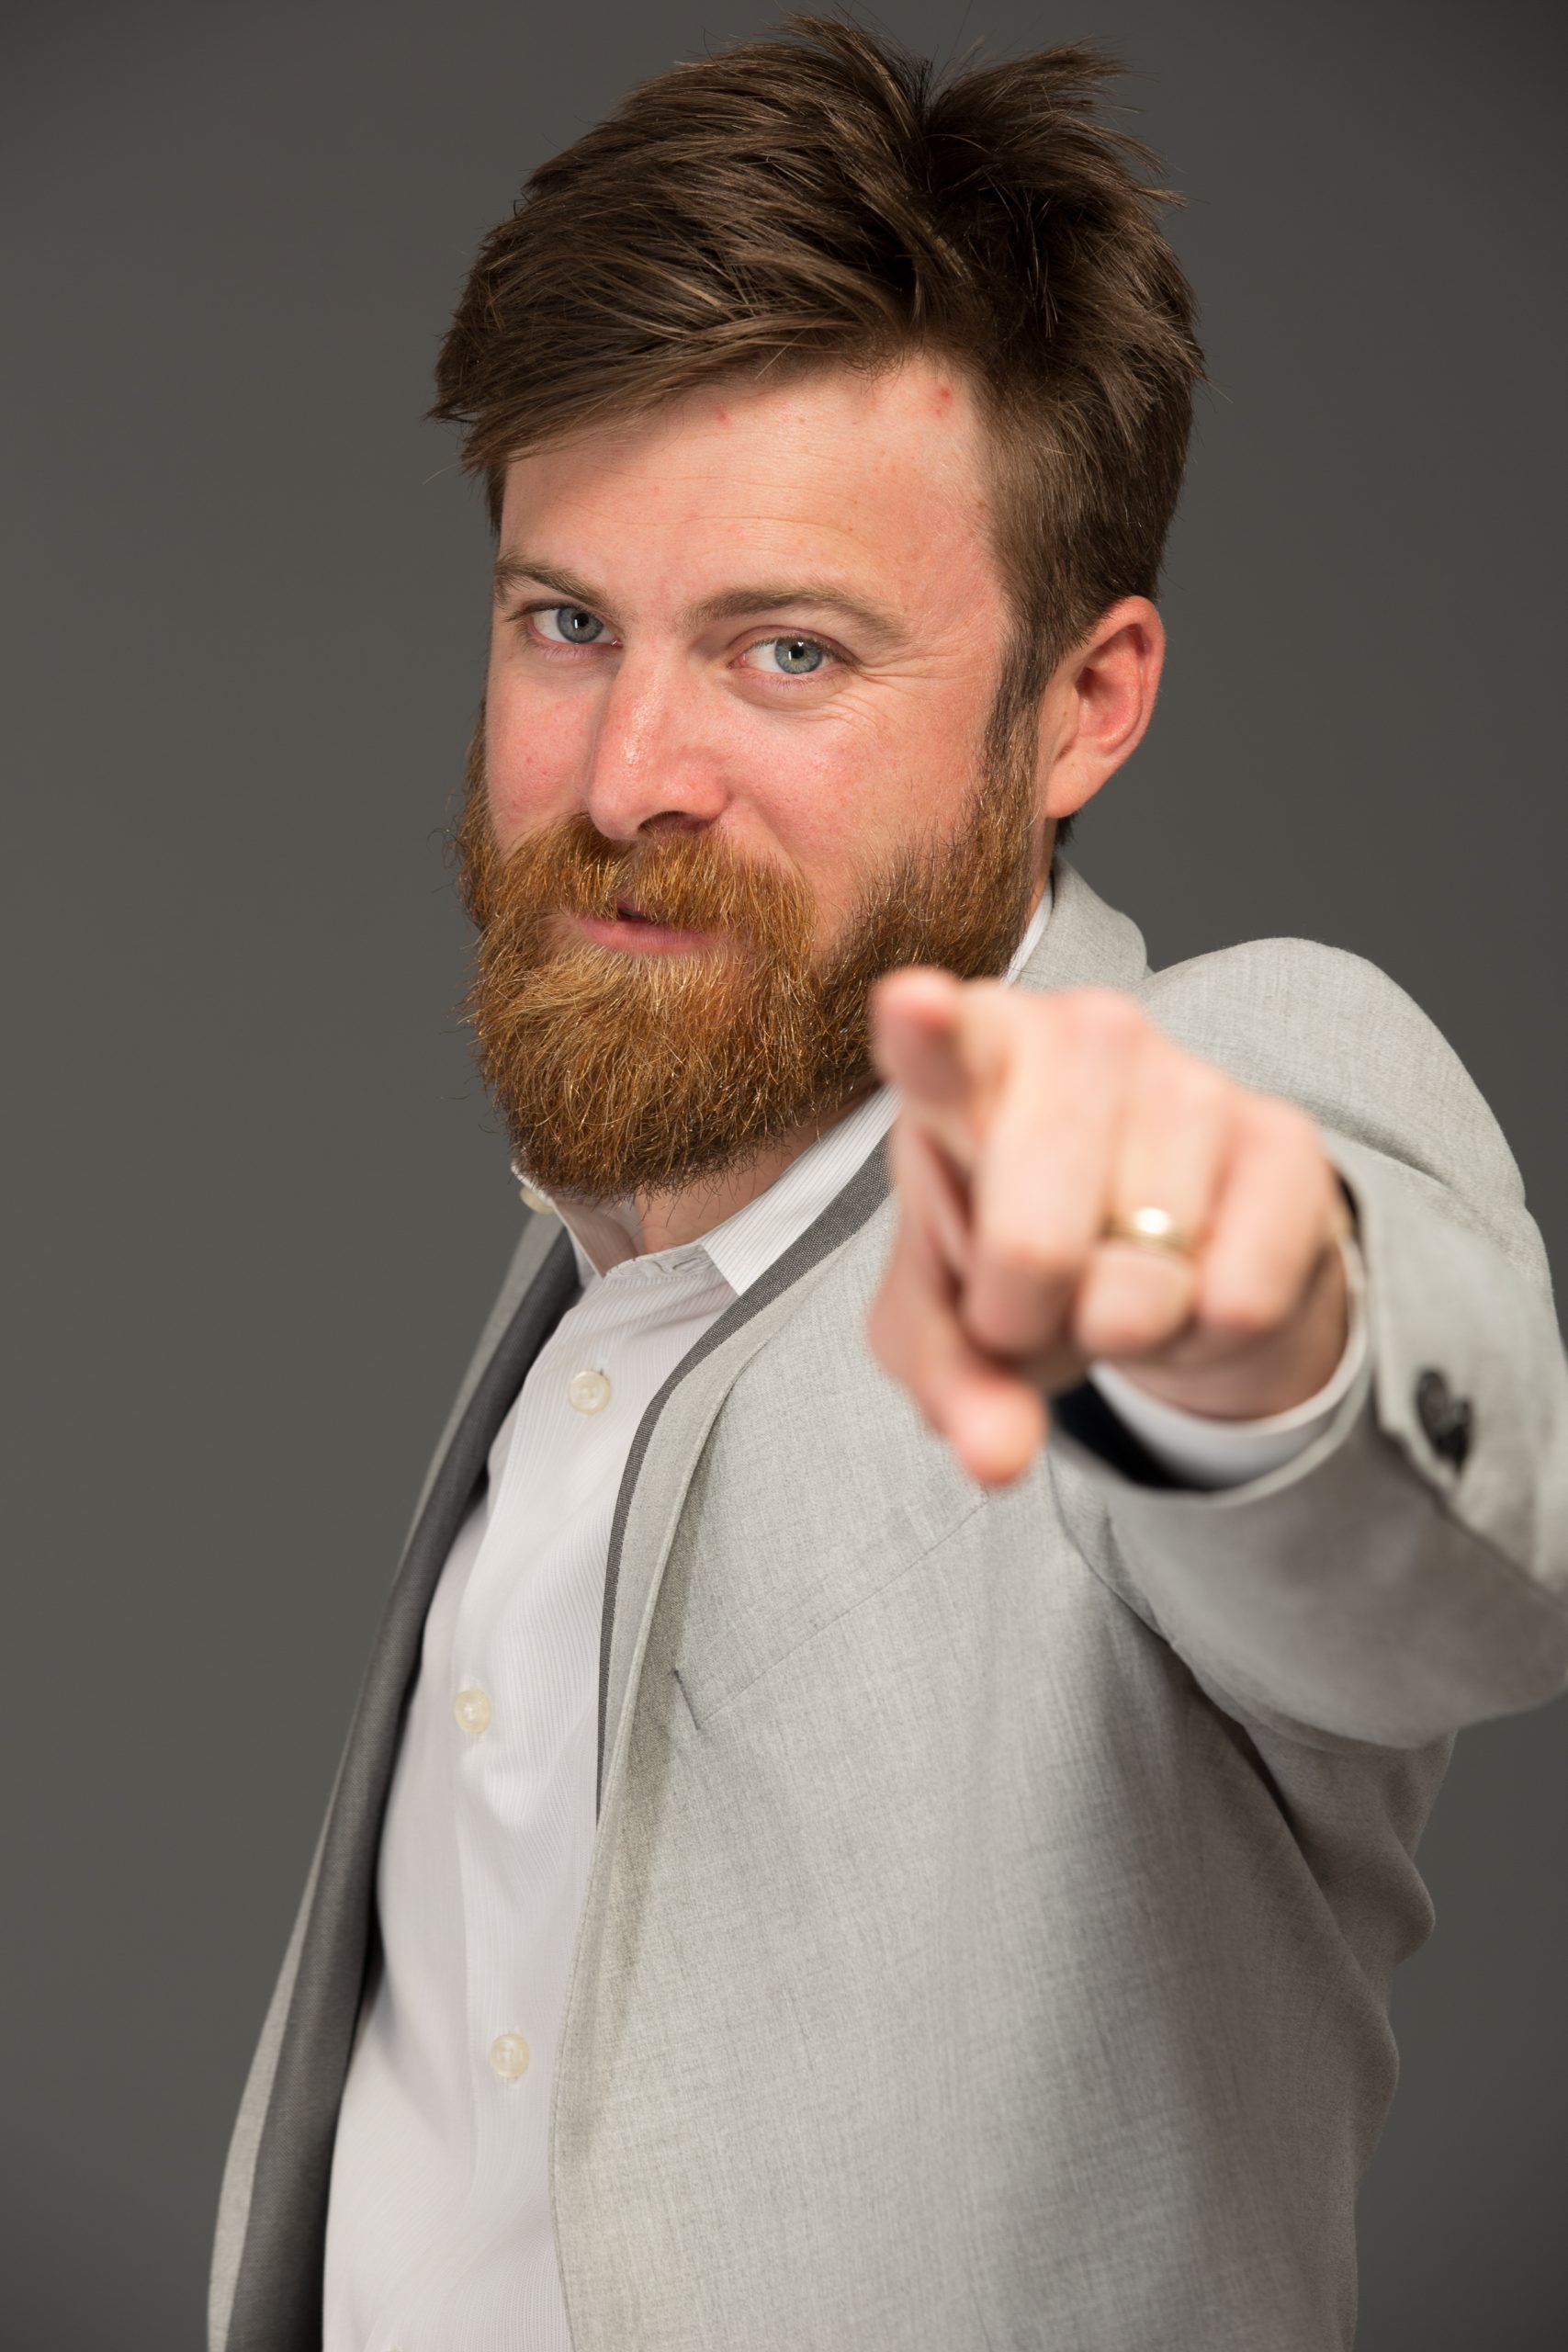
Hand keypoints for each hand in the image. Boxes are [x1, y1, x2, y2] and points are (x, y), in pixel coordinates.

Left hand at [866, 971, 1353, 1488]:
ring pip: (1143, 1287)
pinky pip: (1237, 1300)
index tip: (911, 1004)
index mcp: (967, 1060)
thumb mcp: (947, 1321)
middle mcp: (1083, 1038)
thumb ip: (948, 1379)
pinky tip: (1193, 1279)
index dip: (926, 1031)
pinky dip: (1205, 1334)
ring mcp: (1191, 1077)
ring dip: (1122, 1329)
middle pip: (1033, 1248)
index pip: (940, 1046)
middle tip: (1029, 1298)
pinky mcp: (1286, 1137)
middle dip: (1024, 1321)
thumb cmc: (1018, 1250)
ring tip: (1115, 1275)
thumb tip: (999, 1456)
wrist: (1163, 1246)